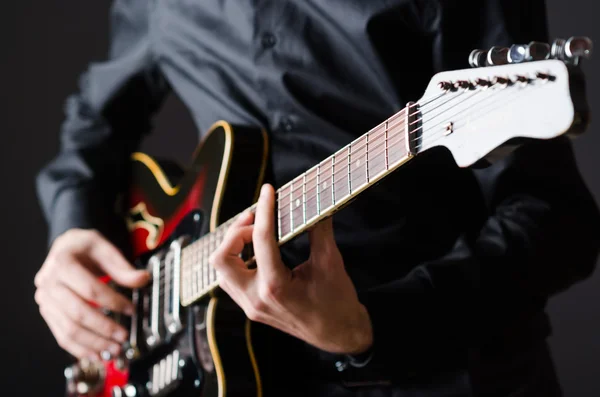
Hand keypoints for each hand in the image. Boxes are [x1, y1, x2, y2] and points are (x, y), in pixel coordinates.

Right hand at [34, 229, 149, 358]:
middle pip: (77, 312)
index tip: (131, 309)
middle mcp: (48, 283)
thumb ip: (122, 266)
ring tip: (114, 349)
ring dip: (93, 343)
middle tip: (124, 336)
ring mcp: (45, 300)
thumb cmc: (83, 247)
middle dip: (103, 327)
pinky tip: (96, 354)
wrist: (64, 248)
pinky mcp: (47, 313)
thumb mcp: (103, 247)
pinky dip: (79, 348)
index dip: (113, 301)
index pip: (90, 289)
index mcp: (62, 262)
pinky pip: (61, 336)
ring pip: (68, 328)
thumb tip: (143, 279)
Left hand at [211, 184, 372, 354]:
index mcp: (276, 287)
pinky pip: (232, 281)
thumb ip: (318, 230)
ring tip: (255, 233)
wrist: (339, 334)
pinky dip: (238, 261)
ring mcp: (251, 306)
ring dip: (234, 247)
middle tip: (255, 218)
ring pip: (223, 271)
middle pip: (222, 259)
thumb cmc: (337, 302)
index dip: (263, 209)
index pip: (260, 239)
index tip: (267, 191)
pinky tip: (256, 251)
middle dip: (235, 233)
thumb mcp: (330, 262)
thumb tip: (312, 202)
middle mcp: (256, 299)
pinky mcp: (252, 308)